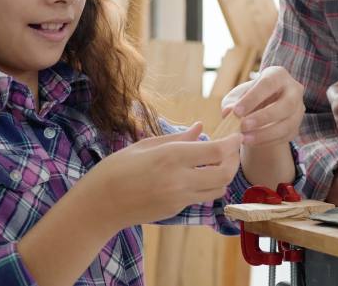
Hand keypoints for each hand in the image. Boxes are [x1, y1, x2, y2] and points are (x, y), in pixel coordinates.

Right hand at [84, 123, 242, 228]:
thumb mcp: (146, 145)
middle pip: (225, 173)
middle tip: (232, 150)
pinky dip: (208, 186)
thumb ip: (178, 138)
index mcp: (171, 156)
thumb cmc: (117, 168)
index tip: (237, 135)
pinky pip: (202, 197)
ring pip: (218, 189)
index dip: (232, 143)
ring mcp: (179, 198)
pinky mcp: (177, 210)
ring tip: (218, 162)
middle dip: (234, 160)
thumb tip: (200, 127)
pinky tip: (200, 175)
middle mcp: (180, 179)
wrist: (100, 204)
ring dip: (224, 175)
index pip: (216, 150)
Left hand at [221, 66, 304, 146]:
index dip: (253, 98)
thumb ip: (232, 102)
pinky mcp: (296, 126)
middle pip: (286, 104)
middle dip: (264, 117)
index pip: (268, 84)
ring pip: (288, 124)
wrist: (261, 109)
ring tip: (244, 139)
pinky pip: (285, 136)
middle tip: (243, 126)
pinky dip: (268, 141)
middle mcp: (293, 90)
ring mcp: (298, 110)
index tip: (236, 112)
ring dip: (265, 134)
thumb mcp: (238, 96)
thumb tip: (227, 112)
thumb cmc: (248, 97)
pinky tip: (252, 142)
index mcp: (278, 75)